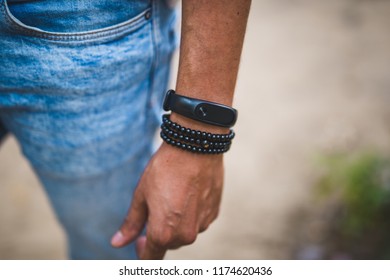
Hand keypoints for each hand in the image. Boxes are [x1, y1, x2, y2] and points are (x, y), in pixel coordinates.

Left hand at [110, 142, 223, 258]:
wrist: (195, 148)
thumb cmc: (165, 170)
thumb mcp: (141, 195)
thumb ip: (131, 224)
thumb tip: (117, 243)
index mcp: (164, 233)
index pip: (151, 257)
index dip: (142, 251)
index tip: (139, 241)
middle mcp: (186, 235)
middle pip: (169, 244)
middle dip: (160, 233)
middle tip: (154, 209)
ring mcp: (203, 224)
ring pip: (185, 233)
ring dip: (177, 223)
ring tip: (172, 196)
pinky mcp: (214, 213)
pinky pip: (199, 221)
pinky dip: (191, 213)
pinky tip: (187, 194)